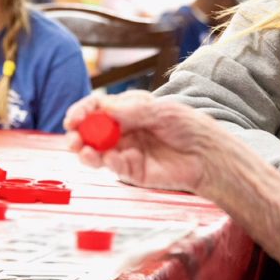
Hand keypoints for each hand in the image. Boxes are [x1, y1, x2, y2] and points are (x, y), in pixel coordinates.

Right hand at [64, 92, 221, 193]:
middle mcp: (123, 131)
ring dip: (85, 153)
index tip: (72, 119)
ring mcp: (125, 151)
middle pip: (90, 132)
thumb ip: (131, 111)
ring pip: (96, 152)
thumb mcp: (160, 111)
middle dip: (77, 135)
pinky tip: (111, 160)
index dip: (81, 112)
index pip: (97, 108)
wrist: (207, 155)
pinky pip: (113, 167)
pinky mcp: (132, 171)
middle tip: (72, 140)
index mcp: (128, 110)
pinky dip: (108, 163)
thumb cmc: (188, 127)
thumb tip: (102, 108)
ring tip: (84, 152)